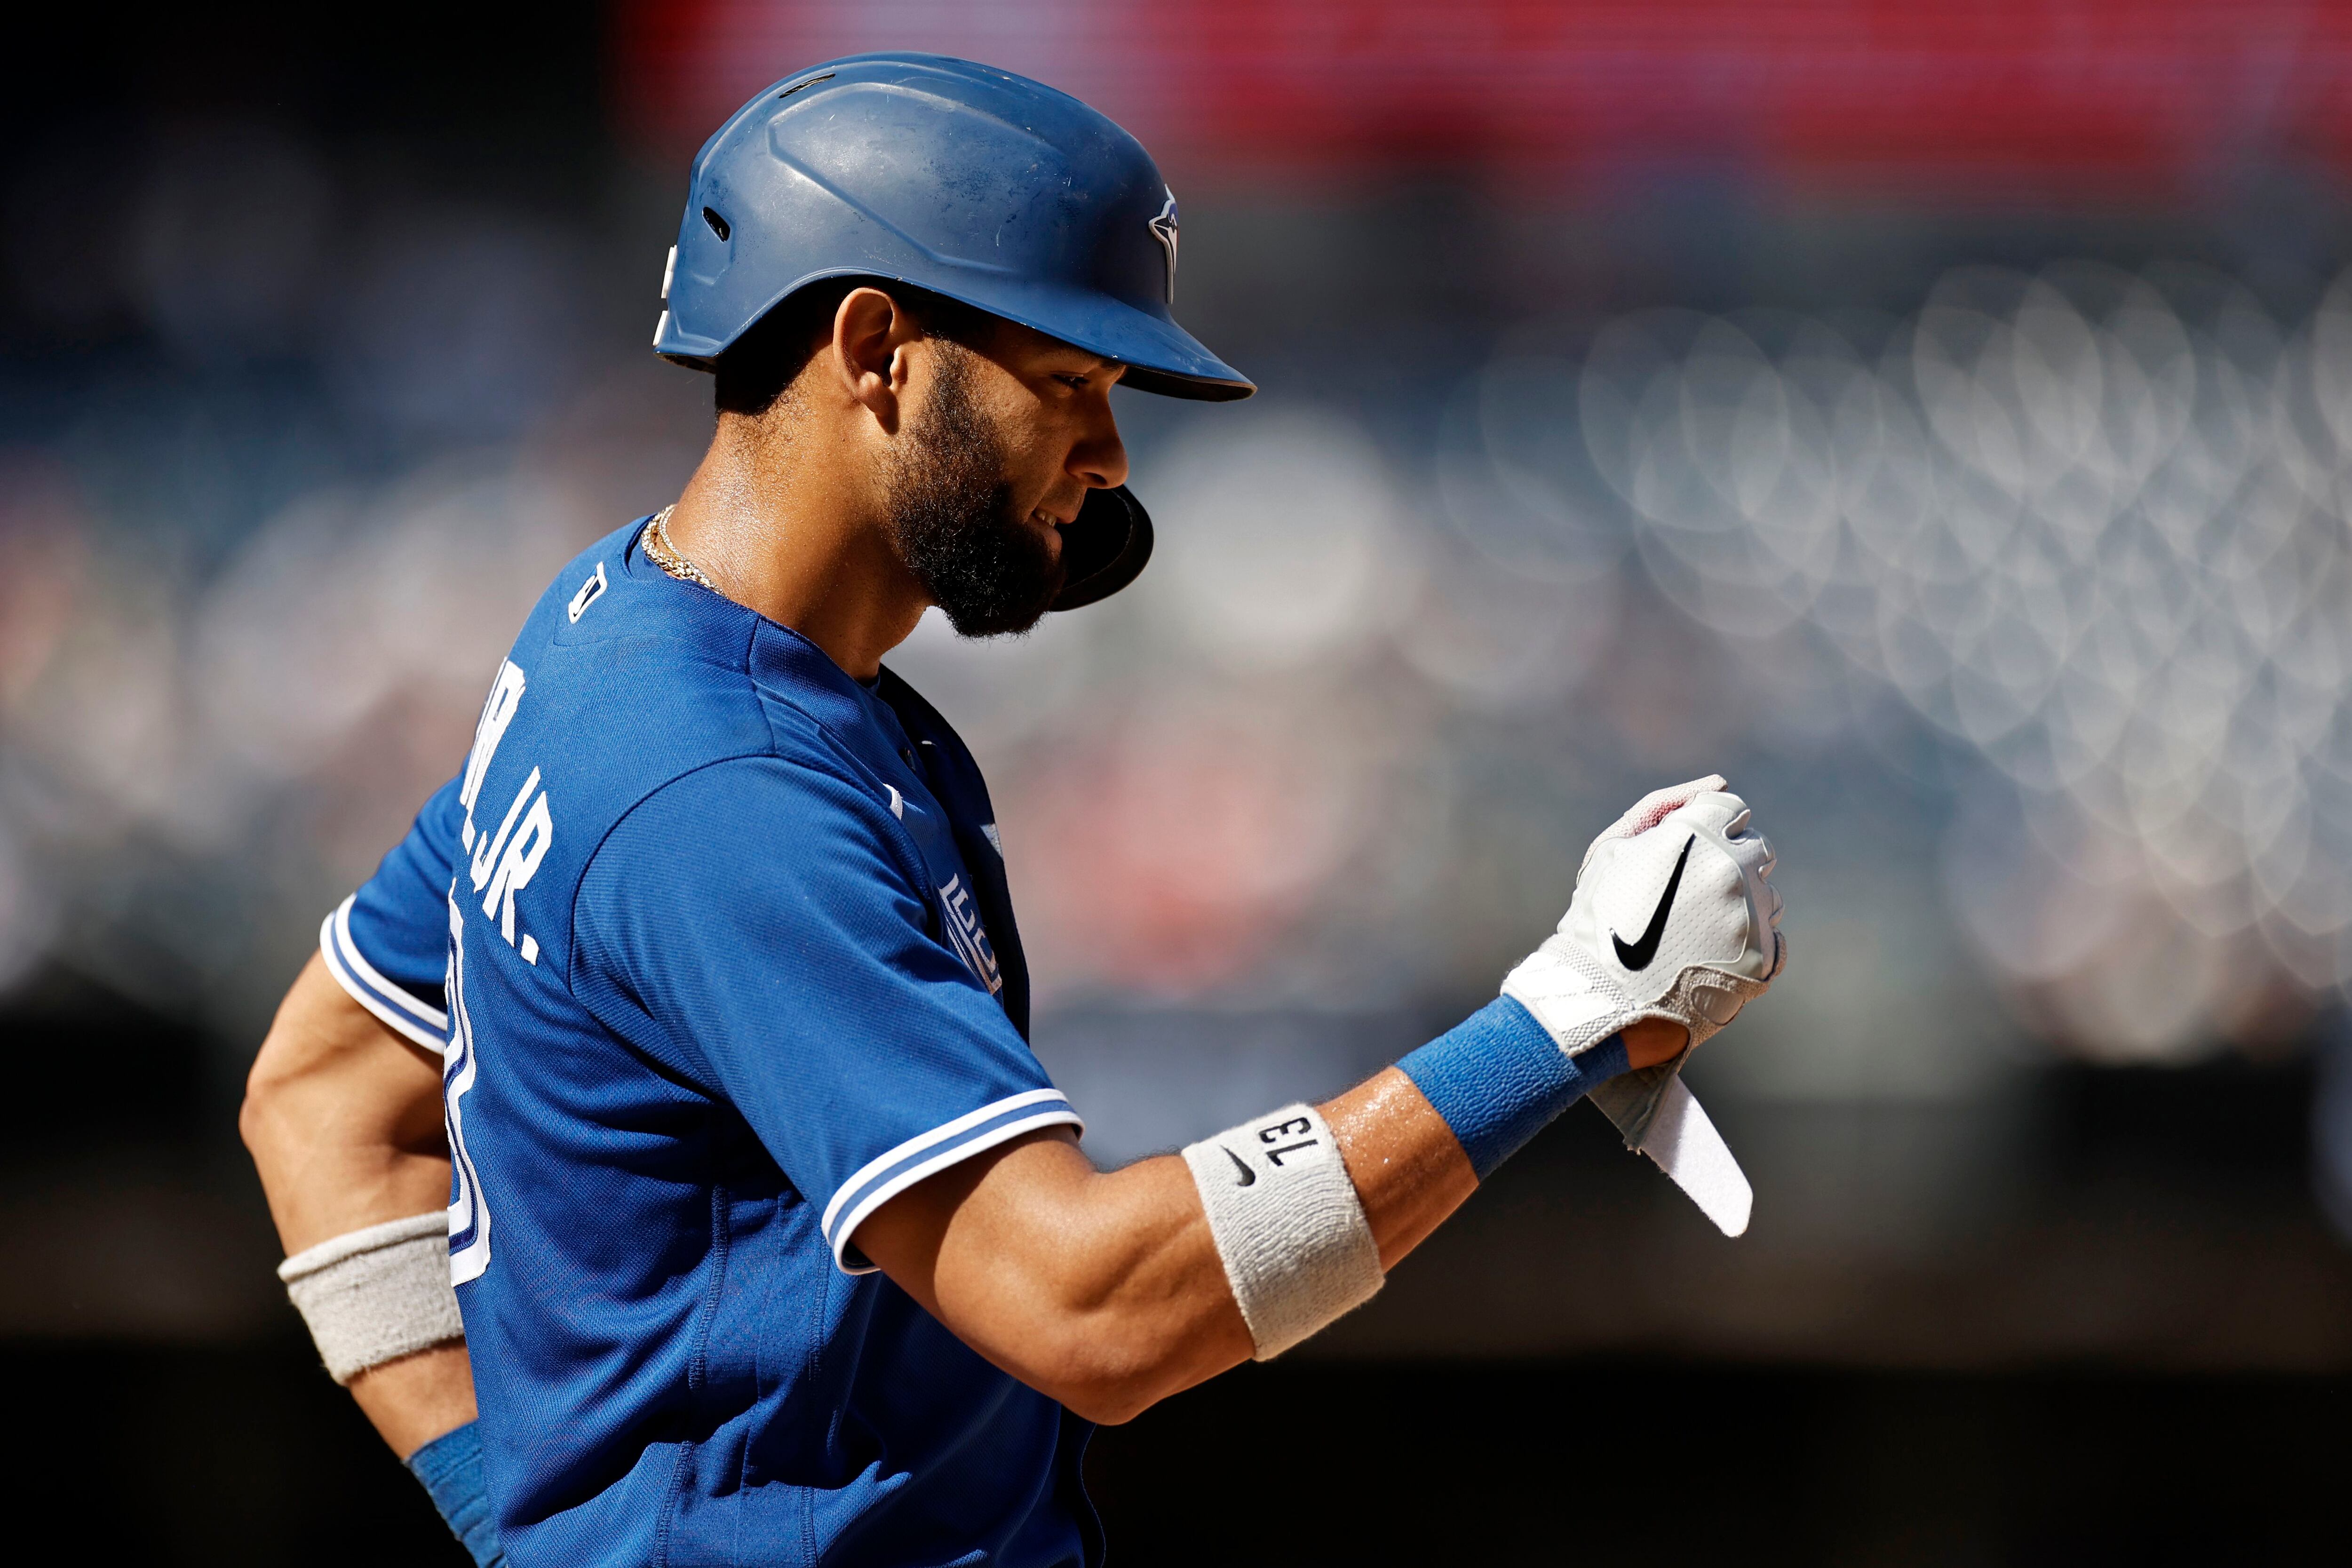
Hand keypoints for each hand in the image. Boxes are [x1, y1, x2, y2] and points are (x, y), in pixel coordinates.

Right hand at [1502, 780, 1785, 1061]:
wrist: (1599, 998)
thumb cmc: (1599, 917)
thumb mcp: (1612, 848)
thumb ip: (1663, 805)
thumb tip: (1720, 784)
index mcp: (1696, 833)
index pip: (1732, 809)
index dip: (1707, 831)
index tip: (1685, 858)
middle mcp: (1732, 868)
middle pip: (1757, 849)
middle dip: (1730, 864)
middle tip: (1689, 898)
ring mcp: (1752, 915)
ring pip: (1768, 896)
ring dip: (1742, 907)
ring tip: (1695, 934)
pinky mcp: (1763, 958)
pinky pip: (1774, 941)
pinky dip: (1749, 947)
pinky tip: (1711, 959)